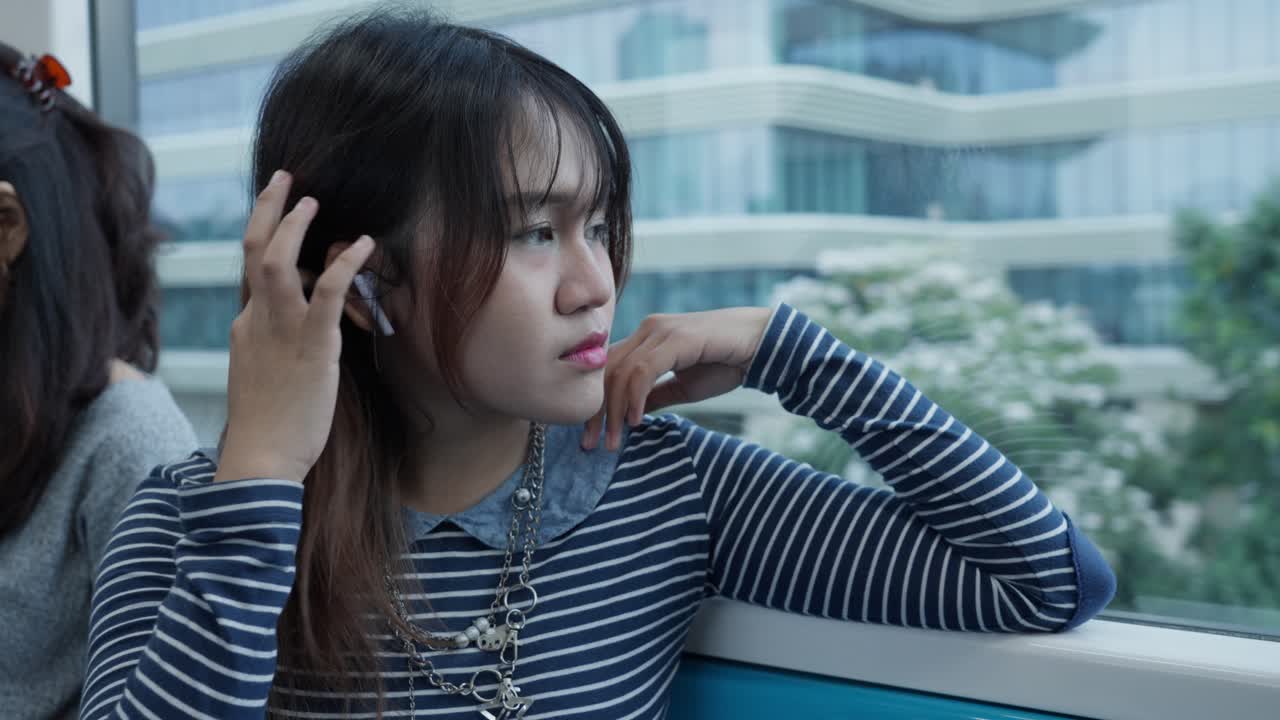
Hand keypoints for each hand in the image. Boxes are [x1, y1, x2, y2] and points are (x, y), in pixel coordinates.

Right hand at [213, 171, 374, 483]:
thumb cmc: (268, 427)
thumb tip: (296, 332)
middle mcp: (256, 320)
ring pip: (277, 260)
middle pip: (252, 250)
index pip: (251, 271)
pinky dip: (344, 263)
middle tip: (286, 179)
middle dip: (268, 210)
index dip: (266, 237)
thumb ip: (276, 348)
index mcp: (245, 327)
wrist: (261, 458)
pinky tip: (363, 244)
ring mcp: (281, 330)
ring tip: (312, 198)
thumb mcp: (264, 378)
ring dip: (295, 224)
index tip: (279, 213)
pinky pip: (325, 292)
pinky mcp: (312, 346)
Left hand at [582, 307, 771, 450]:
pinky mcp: (676, 337)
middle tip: (590, 445)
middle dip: (595, 412)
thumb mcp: (682, 386)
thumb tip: (628, 416)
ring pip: (620, 372)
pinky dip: (634, 397)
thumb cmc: (725, 362)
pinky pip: (644, 370)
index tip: (590, 437)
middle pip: (605, 371)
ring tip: (613, 440)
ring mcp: (660, 330)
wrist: (762, 344)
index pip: (606, 371)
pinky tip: (635, 422)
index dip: (595, 405)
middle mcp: (647, 330)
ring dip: (613, 411)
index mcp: (646, 339)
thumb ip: (654, 396)